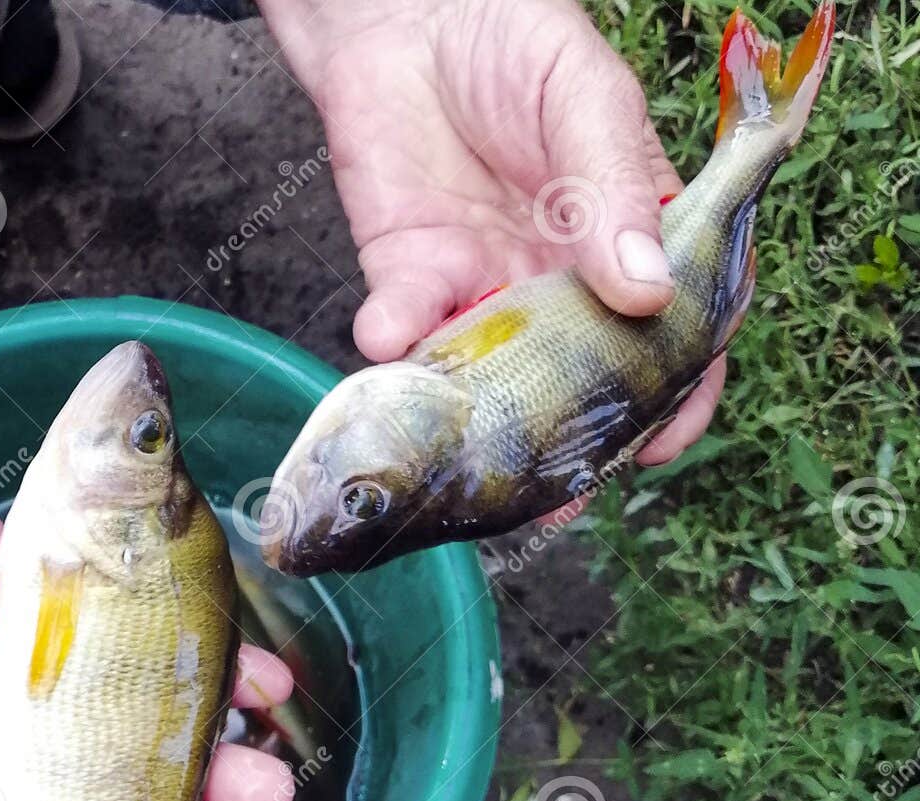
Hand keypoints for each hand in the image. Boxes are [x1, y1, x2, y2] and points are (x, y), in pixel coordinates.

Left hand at [262, 0, 723, 469]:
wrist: (408, 18)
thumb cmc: (516, 44)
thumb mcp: (585, 99)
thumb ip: (612, 189)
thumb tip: (647, 292)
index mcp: (625, 241)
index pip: (670, 334)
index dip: (672, 395)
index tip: (660, 440)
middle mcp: (557, 284)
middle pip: (577, 384)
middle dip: (572, 446)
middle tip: (563, 493)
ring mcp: (483, 288)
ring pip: (489, 382)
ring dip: (479, 426)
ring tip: (472, 461)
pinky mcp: (409, 280)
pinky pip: (404, 330)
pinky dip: (393, 341)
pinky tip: (388, 336)